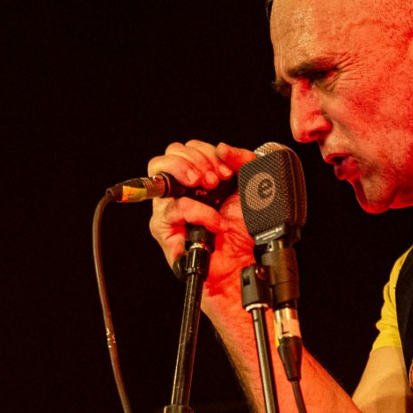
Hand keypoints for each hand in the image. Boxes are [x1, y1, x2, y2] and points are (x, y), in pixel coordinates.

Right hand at [145, 139, 259, 300]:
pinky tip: (216, 221)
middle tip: (216, 179)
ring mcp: (168, 210)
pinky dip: (199, 211)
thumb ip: (243, 160)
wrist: (243, 264)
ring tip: (214, 189)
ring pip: (162, 177)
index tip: (225, 170)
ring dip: (193, 176)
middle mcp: (178, 192)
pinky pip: (174, 209)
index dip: (205, 153)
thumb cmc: (243, 231)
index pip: (184, 150)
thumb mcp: (250, 187)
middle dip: (196, 160)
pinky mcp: (164, 230)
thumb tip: (224, 149)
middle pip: (167, 156)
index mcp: (195, 180)